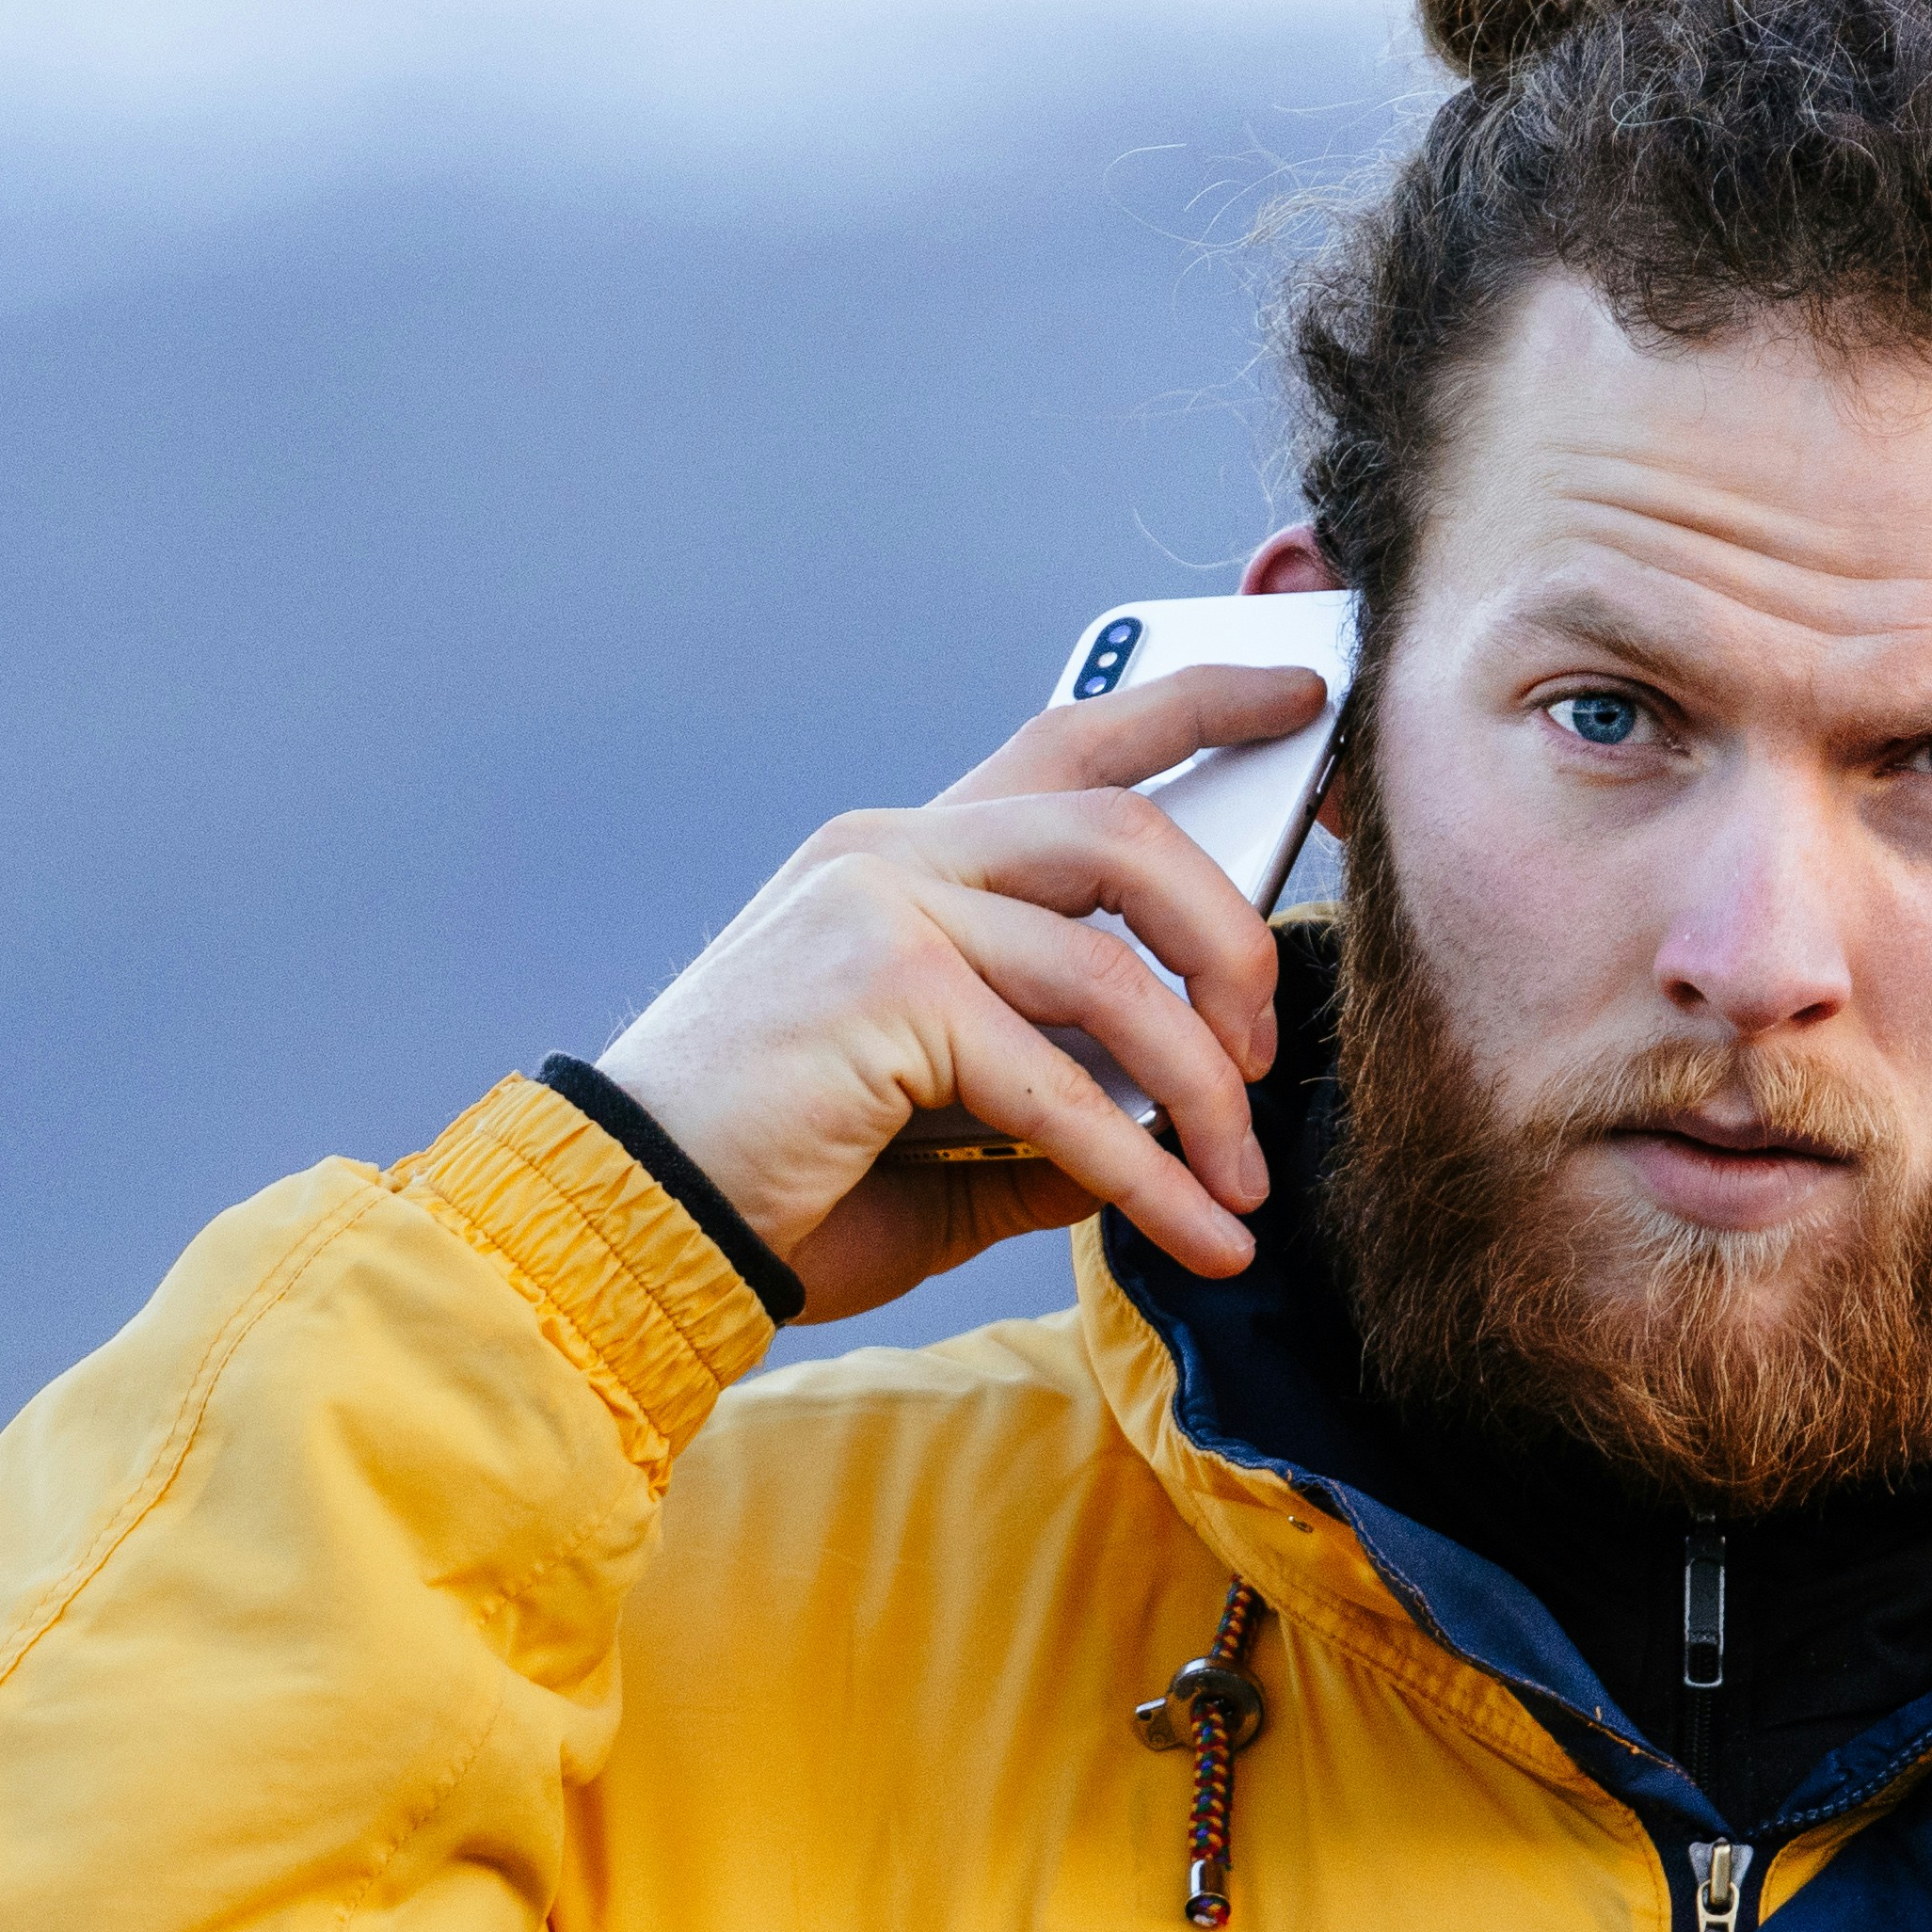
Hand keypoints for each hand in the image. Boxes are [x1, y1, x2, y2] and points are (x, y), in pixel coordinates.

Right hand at [588, 659, 1322, 1320]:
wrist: (637, 1225)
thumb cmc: (784, 1180)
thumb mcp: (952, 1127)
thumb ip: (1059, 1101)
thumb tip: (1180, 1122)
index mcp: (901, 855)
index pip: (1067, 741)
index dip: (1191, 706)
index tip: (1293, 699)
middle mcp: (891, 849)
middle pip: (1123, 832)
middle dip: (1232, 939)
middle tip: (1265, 1052)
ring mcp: (882, 905)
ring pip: (1114, 968)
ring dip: (1206, 1089)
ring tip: (1240, 1183)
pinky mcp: (882, 987)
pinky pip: (1064, 1082)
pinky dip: (1147, 1171)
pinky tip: (1196, 1232)